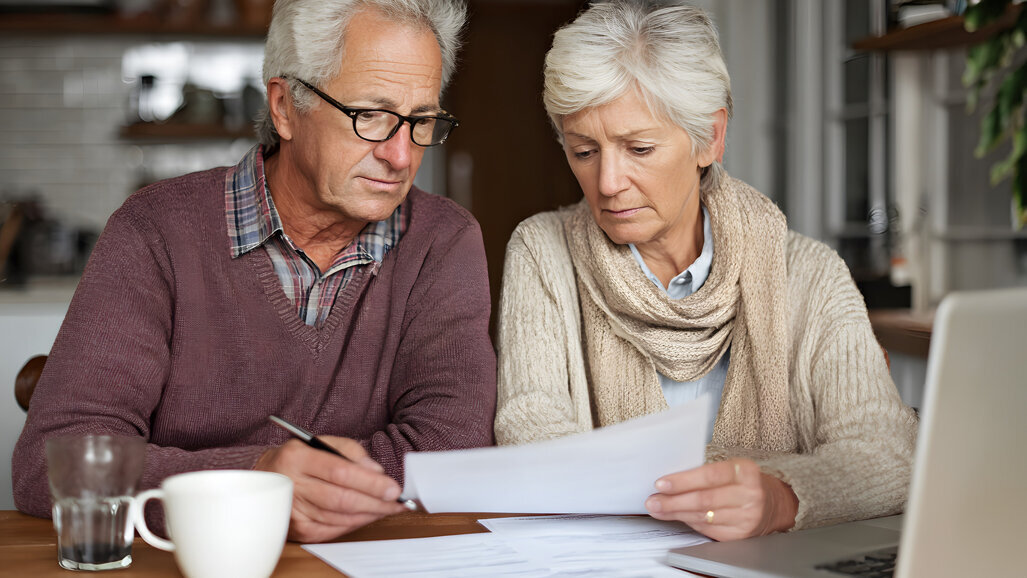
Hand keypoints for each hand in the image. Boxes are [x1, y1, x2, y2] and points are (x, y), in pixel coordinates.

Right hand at [254, 436, 406, 542]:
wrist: (265, 477)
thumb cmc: (300, 458)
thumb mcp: (321, 442)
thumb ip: (351, 452)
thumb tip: (376, 472)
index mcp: (298, 457)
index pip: (340, 472)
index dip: (370, 483)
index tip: (393, 488)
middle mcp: (292, 484)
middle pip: (341, 499)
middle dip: (375, 503)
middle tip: (397, 503)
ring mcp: (293, 510)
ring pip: (339, 518)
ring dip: (368, 515)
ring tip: (387, 508)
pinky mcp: (297, 528)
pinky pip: (332, 530)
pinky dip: (354, 524)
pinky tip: (366, 516)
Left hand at [644, 458, 797, 540]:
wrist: (771, 504)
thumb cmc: (742, 482)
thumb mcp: (731, 469)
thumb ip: (705, 472)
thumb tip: (670, 481)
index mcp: (745, 471)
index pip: (710, 475)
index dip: (684, 480)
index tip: (662, 483)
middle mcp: (749, 495)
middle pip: (704, 499)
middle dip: (673, 501)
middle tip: (653, 500)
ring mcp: (746, 517)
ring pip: (703, 516)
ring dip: (676, 513)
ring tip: (658, 508)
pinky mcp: (740, 534)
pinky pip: (708, 528)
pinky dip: (689, 522)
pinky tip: (677, 517)